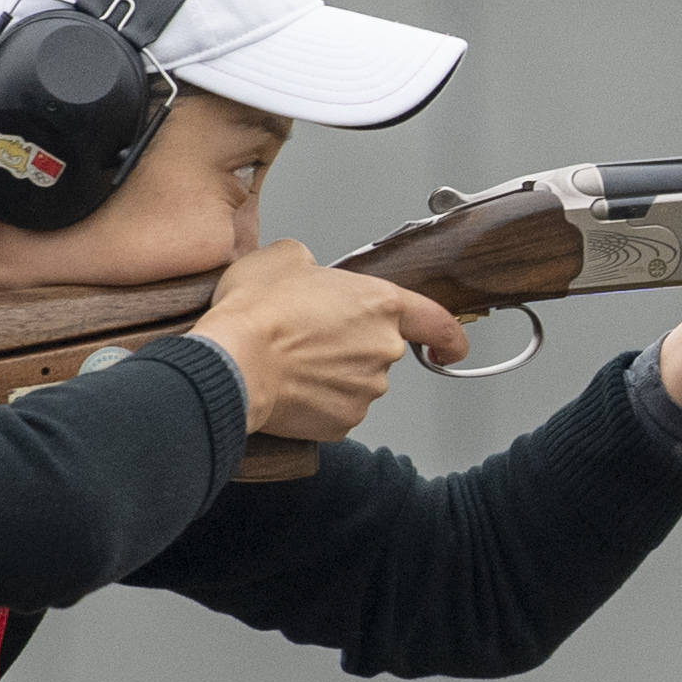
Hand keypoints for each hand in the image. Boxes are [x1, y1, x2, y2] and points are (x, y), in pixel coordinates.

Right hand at [190, 240, 466, 439]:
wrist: (233, 363)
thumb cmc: (258, 312)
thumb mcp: (283, 257)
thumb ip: (312, 263)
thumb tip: (306, 270)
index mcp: (381, 305)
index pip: (437, 324)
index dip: (449, 337)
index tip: (448, 347)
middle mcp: (383, 350)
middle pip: (380, 349)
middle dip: (351, 344)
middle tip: (311, 335)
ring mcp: (366, 391)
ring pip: (357, 381)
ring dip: (333, 373)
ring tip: (292, 359)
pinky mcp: (342, 423)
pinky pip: (336, 409)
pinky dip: (318, 401)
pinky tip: (290, 385)